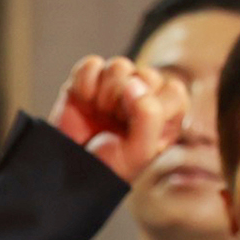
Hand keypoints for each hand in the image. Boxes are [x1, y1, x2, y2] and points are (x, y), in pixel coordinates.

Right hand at [50, 55, 187, 183]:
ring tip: (99, 114)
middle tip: (114, 124)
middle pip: (146, 75)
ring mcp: (114, 87)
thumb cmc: (107, 168)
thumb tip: (132, 82)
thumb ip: (150, 117)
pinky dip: (85, 81)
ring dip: (105, 93)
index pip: (173, 91)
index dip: (152, 108)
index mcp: (165, 113)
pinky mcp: (87, 82)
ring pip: (119, 66)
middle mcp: (143, 96)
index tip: (134, 130)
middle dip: (126, 102)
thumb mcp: (139, 153)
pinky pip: (91, 65)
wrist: (66, 174)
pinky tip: (84, 100)